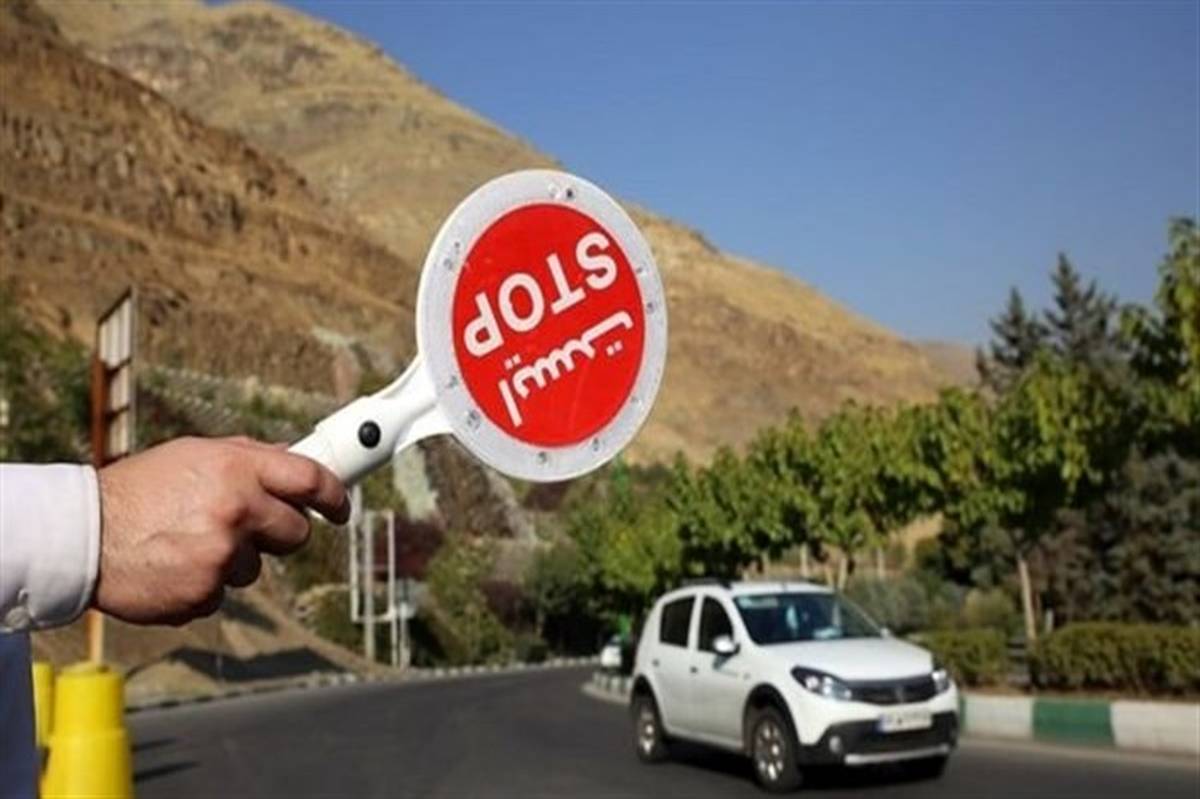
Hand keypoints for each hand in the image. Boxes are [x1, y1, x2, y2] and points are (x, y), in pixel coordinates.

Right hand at [93, 436, 348, 625]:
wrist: (81, 535)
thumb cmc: (138, 490)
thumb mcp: (193, 455)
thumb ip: (247, 457)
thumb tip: (295, 457)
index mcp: (237, 467)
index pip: (312, 479)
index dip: (336, 495)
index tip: (341, 506)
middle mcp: (236, 509)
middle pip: (296, 533)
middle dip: (280, 533)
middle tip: (247, 528)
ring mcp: (222, 554)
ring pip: (257, 567)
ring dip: (233, 561)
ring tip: (188, 543)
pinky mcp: (204, 592)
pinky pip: (224, 594)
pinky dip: (203, 585)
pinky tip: (173, 567)